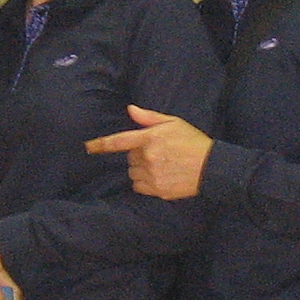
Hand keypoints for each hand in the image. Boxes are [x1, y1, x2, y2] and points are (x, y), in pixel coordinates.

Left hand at [85, 105, 212, 199]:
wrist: (211, 167)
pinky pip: (139, 186)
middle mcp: (148, 157)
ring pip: (133, 173)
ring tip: (161, 165)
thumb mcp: (173, 123)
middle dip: (138, 155)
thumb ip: (149, 118)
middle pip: (129, 158)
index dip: (101, 144)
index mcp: (149, 138)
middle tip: (158, 152)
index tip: (88, 147)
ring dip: (141, 170)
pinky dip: (144, 183)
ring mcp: (152, 175)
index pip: (118, 141)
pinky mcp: (157, 190)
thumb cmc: (193, 141)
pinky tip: (160, 177)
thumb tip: (130, 109)